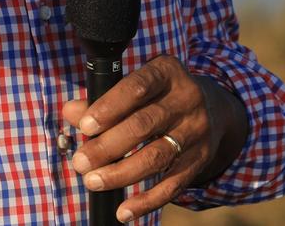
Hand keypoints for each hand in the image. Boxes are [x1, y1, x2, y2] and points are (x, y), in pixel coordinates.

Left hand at [63, 55, 240, 222]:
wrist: (213, 108)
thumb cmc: (160, 96)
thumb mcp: (139, 87)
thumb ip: (104, 99)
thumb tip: (71, 112)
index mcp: (168, 73)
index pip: (138, 87)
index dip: (110, 107)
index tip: (85, 126)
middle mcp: (187, 98)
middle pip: (144, 125)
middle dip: (108, 146)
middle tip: (80, 162)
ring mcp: (195, 130)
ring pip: (156, 156)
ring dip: (121, 173)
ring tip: (93, 182)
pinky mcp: (200, 158)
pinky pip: (172, 184)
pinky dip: (147, 202)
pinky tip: (124, 212)